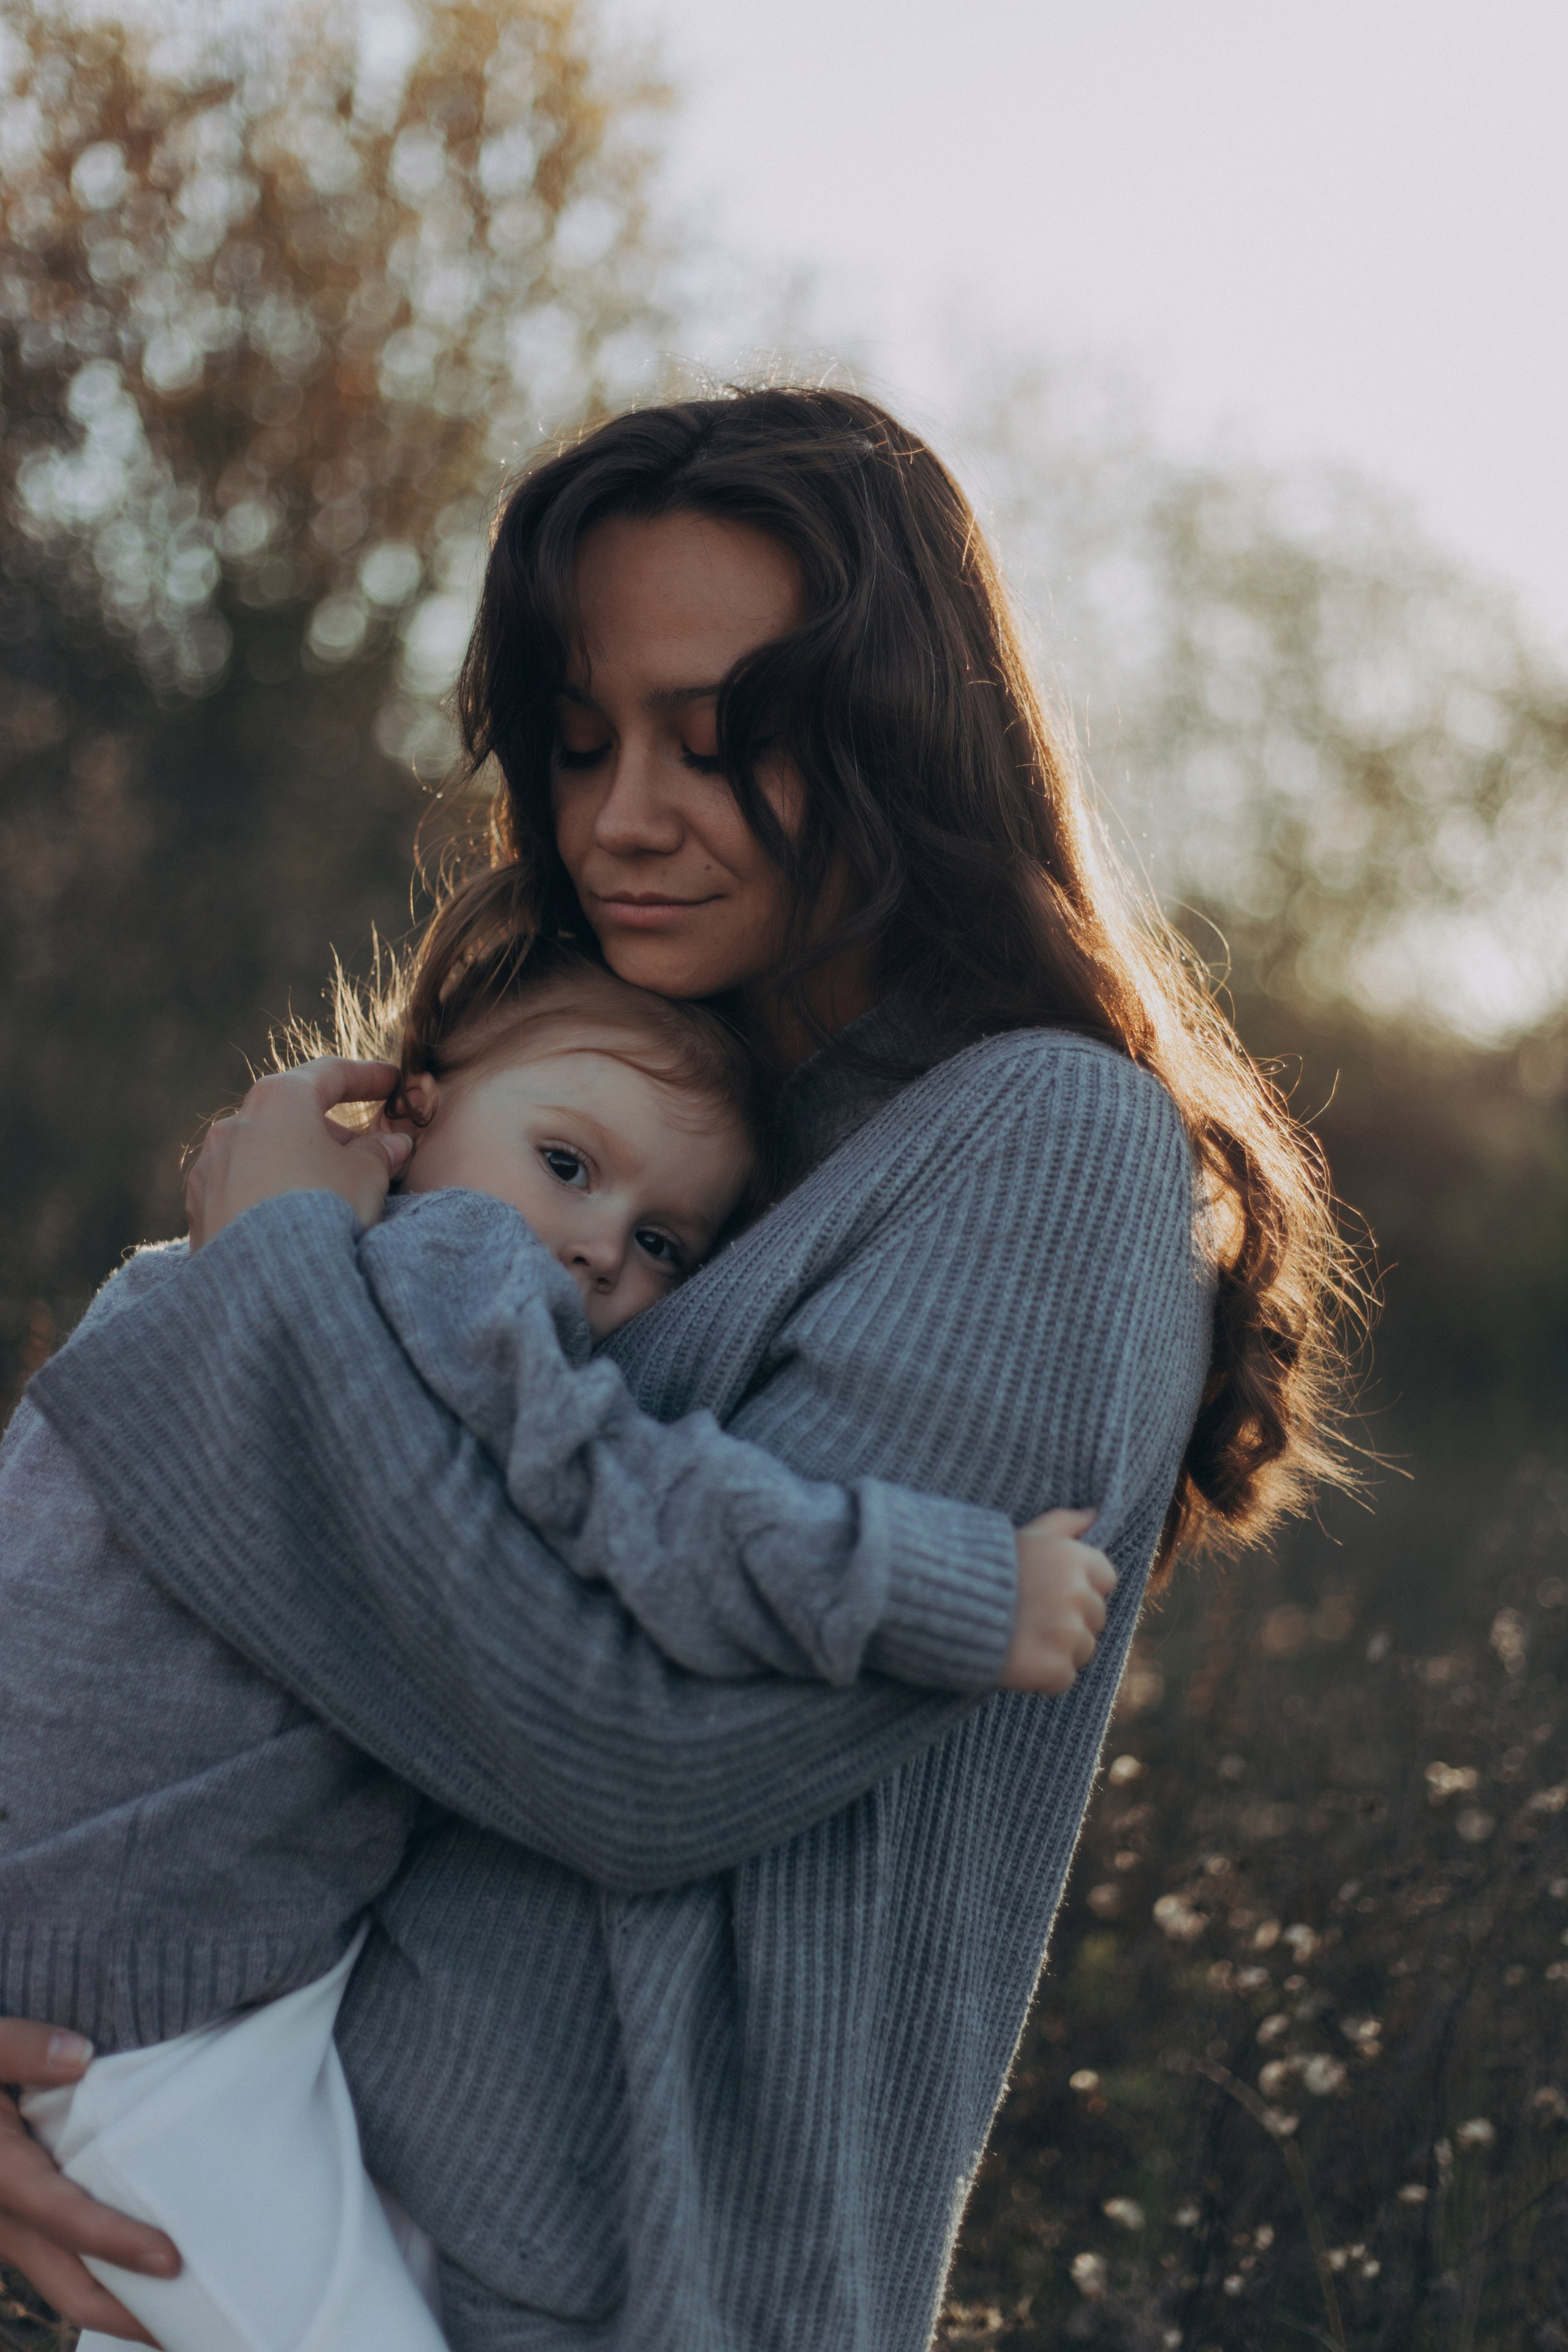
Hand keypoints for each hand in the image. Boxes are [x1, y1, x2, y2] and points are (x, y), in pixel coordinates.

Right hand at [0, 2019, 177, 2341]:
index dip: (115, 2243)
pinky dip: (105, 2273)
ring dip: (121, 2302)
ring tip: (184, 2308)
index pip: (63, 2218)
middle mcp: (4, 2217)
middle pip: (68, 2287)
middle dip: (129, 2317)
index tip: (172, 2260)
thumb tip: (79, 2055)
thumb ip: (21, 2048)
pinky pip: (63, 2261)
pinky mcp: (20, 2221)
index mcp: (0, 2174)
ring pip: (66, 2283)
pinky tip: (148, 2265)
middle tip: (194, 2323)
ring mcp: (10, 2227)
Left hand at [186, 1059, 411, 1251]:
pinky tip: (291, 1219)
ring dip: (297, 1163)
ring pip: (263, 1152)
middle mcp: (235, 1124)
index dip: (367, 1077)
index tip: (390, 1083)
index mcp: (279, 1099)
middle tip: (366, 1156)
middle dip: (331, 1132)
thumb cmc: (322, 1211)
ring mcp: (211, 1166)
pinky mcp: (198, 1207)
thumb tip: (390, 1146)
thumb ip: (379, 1153)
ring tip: (329, 1195)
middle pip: (292, 1114)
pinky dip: (269, 1192)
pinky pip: (242, 1187)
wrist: (266, 1281)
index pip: (329, 1074)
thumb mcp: (368, 1175)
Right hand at [1001, 1507, 1116, 1693]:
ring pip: (1083, 1650)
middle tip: (1031, 1616)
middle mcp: (1077, 1595)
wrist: (941, 1604)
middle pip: (1096, 1617)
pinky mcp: (1054, 1668)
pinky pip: (1064, 1678)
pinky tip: (1018, 1660)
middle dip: (1070, 1619)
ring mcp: (1067, 1634)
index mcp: (1074, 1559)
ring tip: (1022, 1638)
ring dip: (1058, 1649)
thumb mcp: (1025, 1535)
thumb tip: (1096, 1513)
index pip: (1106, 1579)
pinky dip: (1044, 1677)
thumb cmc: (983, 1566)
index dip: (1081, 1587)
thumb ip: (1063, 1522)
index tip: (1051, 1591)